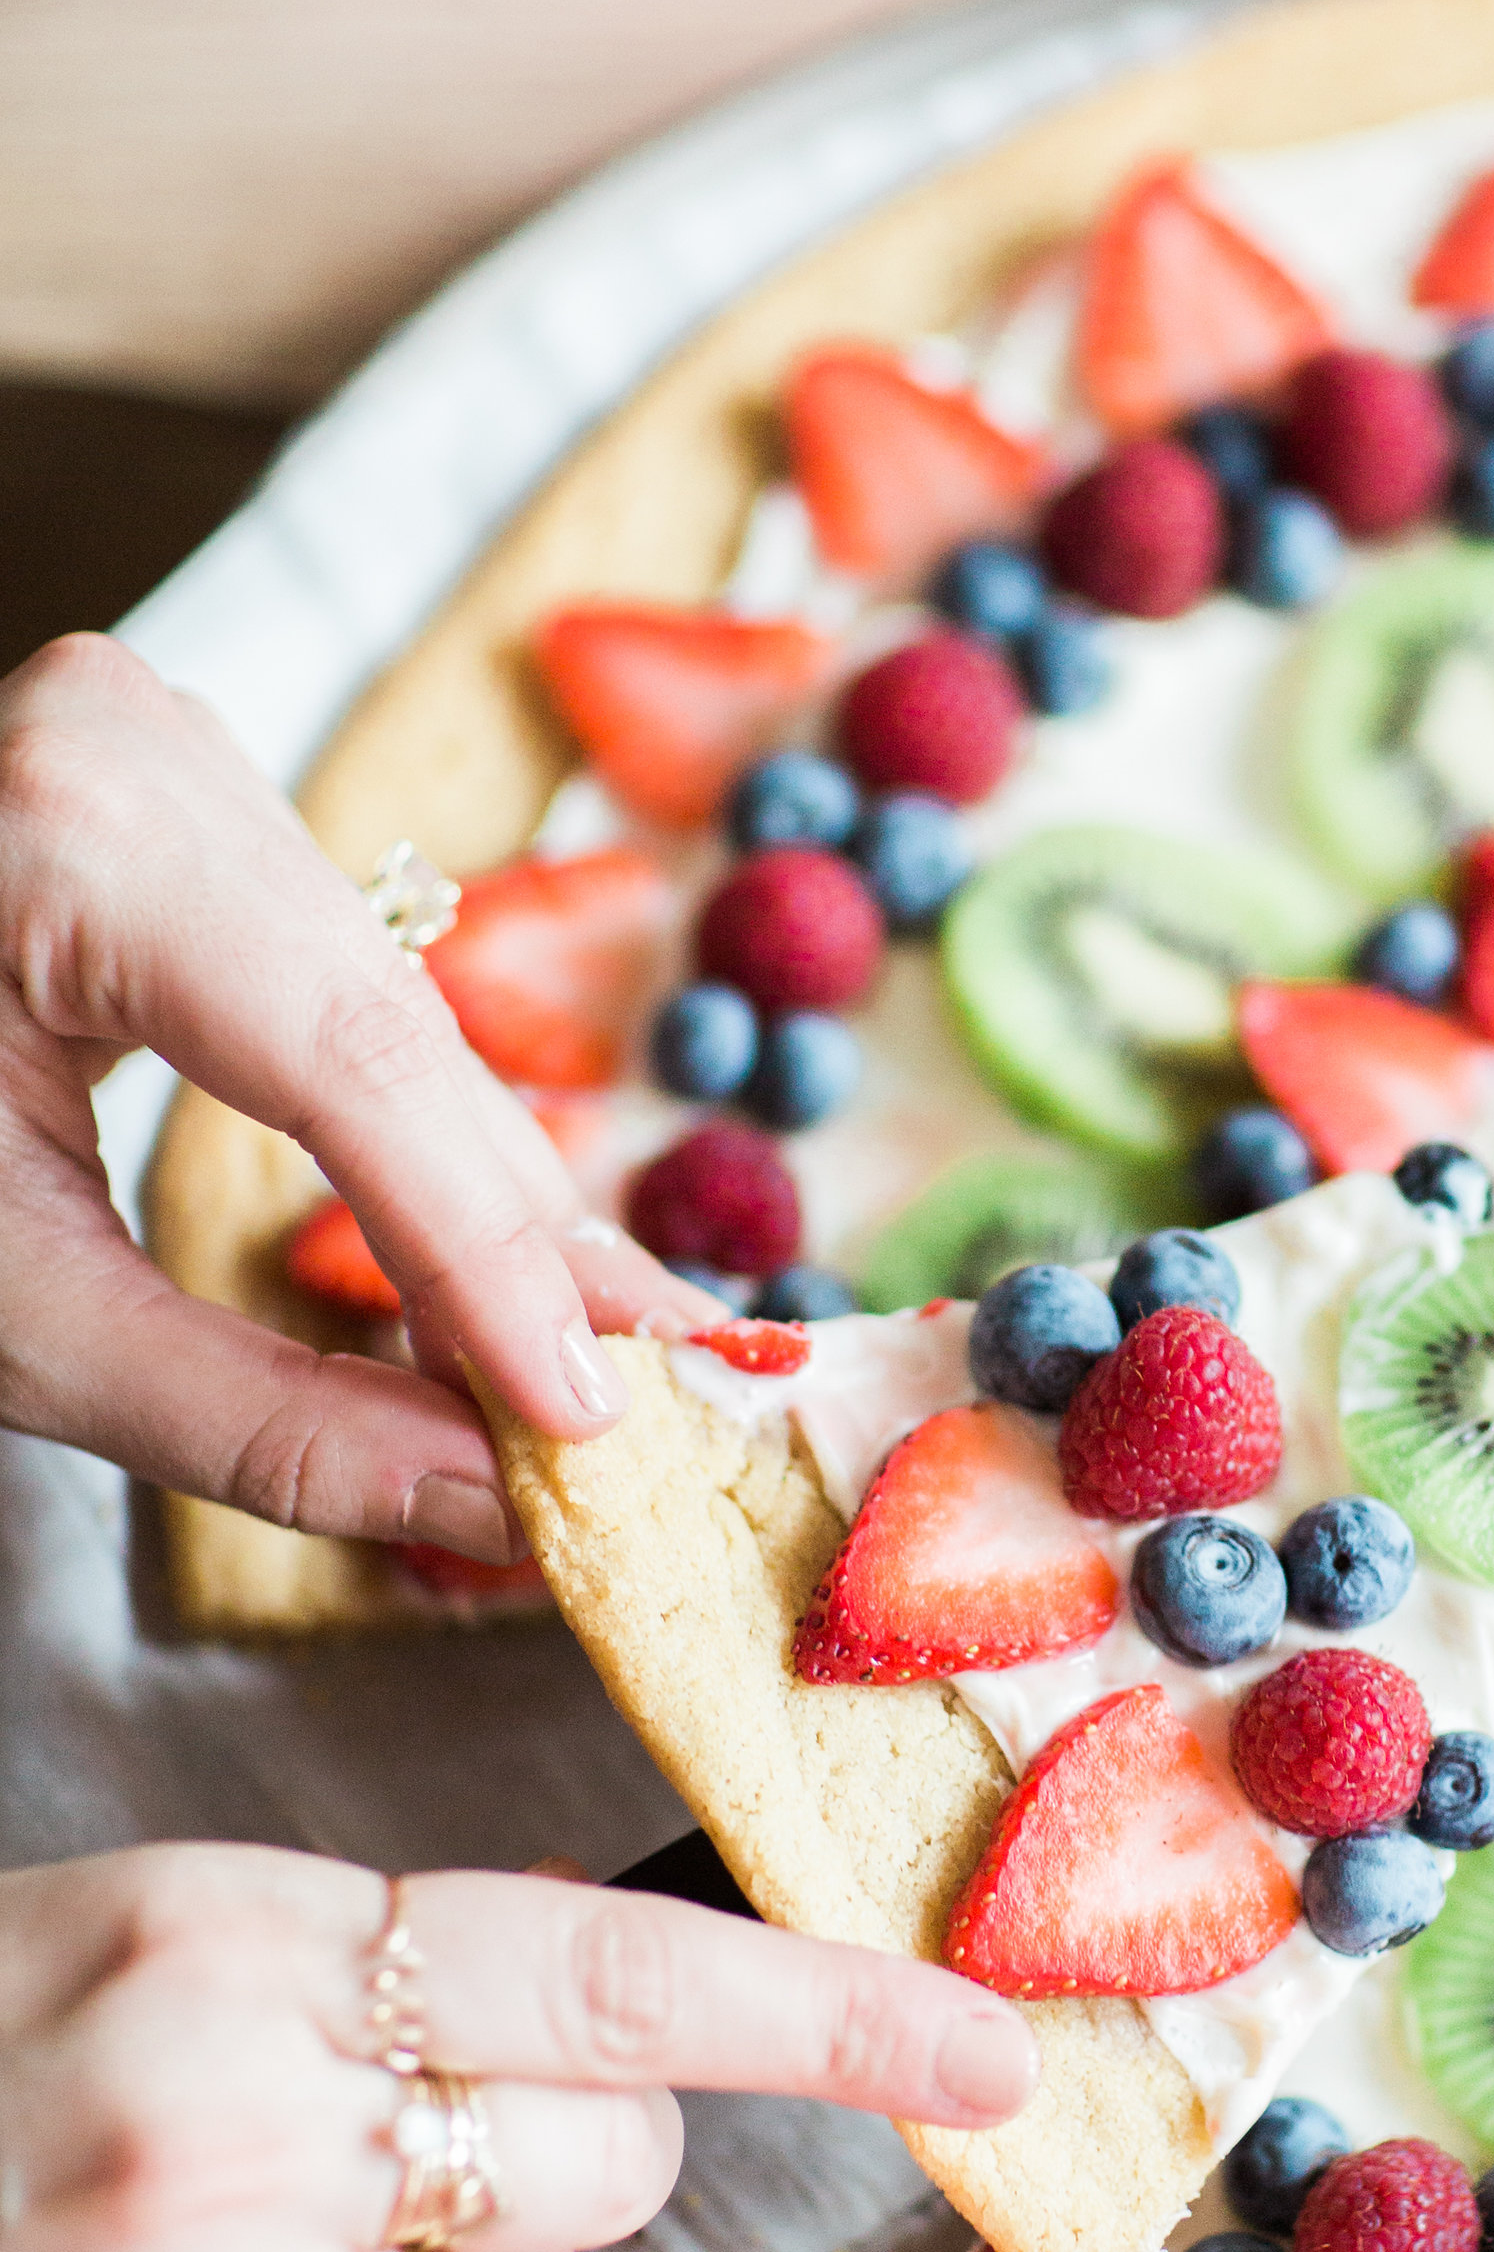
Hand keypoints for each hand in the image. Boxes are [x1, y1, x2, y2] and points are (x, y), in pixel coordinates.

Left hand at [0, 633, 709, 1561]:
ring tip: (600, 1365)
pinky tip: (500, 1260)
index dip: (493, 1252)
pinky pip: (345, 982)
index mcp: (69, 829)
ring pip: (390, 1012)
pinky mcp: (187, 793)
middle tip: (665, 1410)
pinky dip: (415, 1133)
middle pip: (394, 1033)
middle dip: (522, 1248)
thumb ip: (257, 1416)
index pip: (347, 1056)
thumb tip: (490, 1507)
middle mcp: (140, 744)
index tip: (600, 1418)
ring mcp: (170, 750)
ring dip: (488, 1203)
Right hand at [0, 1844, 1037, 2251]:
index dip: (836, 2012)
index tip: (989, 2049)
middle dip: (584, 2131)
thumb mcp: (151, 1930)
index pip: (620, 1975)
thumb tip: (630, 1986)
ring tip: (308, 2220)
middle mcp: (249, 2123)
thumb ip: (388, 1954)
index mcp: (238, 1936)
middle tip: (432, 2107)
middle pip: (620, 2145)